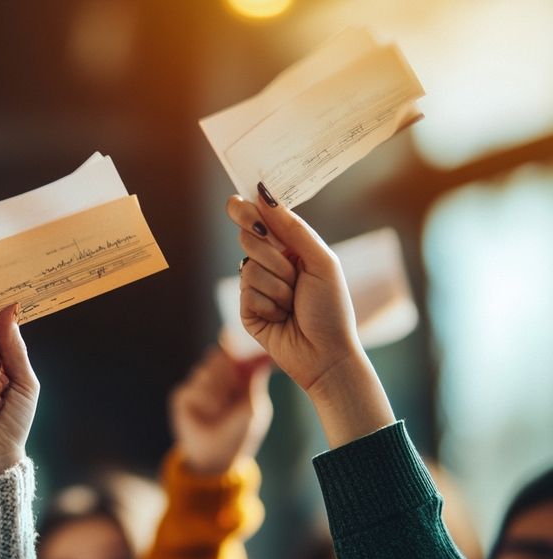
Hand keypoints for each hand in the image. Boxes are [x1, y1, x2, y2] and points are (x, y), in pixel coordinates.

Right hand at [171, 347, 272, 474]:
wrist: (216, 458)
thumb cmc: (239, 433)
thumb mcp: (253, 406)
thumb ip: (255, 379)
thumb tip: (264, 355)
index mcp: (234, 378)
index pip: (232, 353)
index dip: (234, 346)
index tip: (232, 339)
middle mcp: (214, 379)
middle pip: (217, 356)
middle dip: (227, 372)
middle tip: (232, 391)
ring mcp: (197, 385)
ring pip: (204, 371)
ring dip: (216, 391)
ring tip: (220, 410)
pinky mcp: (182, 396)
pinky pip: (193, 388)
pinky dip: (205, 401)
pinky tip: (208, 414)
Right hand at [226, 188, 393, 446]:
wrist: (327, 354)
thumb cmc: (332, 308)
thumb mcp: (320, 261)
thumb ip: (293, 228)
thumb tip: (263, 195)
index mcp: (290, 249)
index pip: (260, 221)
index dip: (245, 210)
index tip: (236, 202)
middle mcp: (270, 265)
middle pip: (248, 238)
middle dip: (272, 254)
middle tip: (291, 272)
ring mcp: (256, 288)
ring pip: (248, 267)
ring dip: (278, 286)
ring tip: (293, 304)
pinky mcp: (247, 310)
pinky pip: (247, 292)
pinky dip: (269, 304)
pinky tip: (282, 318)